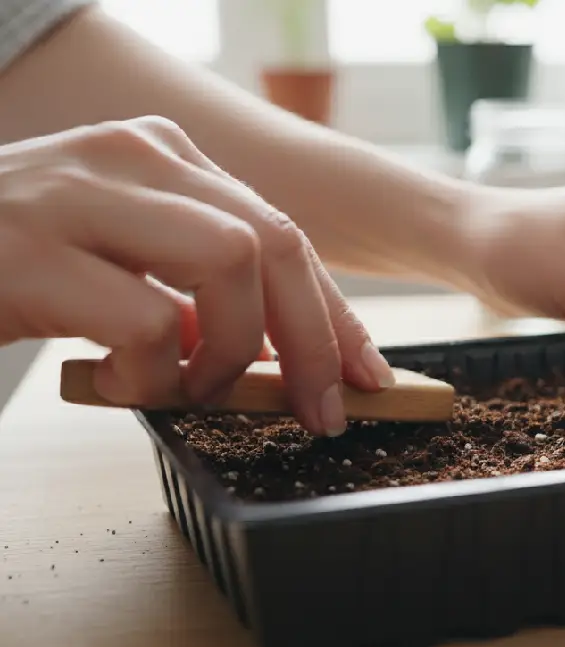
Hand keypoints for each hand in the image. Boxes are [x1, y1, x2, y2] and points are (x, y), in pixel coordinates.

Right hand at [0, 116, 394, 435]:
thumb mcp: (118, 258)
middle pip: (278, 243)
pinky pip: (148, 324)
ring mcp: (79, 195)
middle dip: (317, 339)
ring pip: (232, 265)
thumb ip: (194, 286)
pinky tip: (111, 384)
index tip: (368, 375)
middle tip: (320, 410)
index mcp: (162, 155)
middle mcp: (131, 157)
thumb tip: (287, 355)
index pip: (284, 232)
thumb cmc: (12, 264)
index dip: (337, 312)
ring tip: (187, 388)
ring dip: (230, 352)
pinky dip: (150, 375)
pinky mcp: (32, 252)